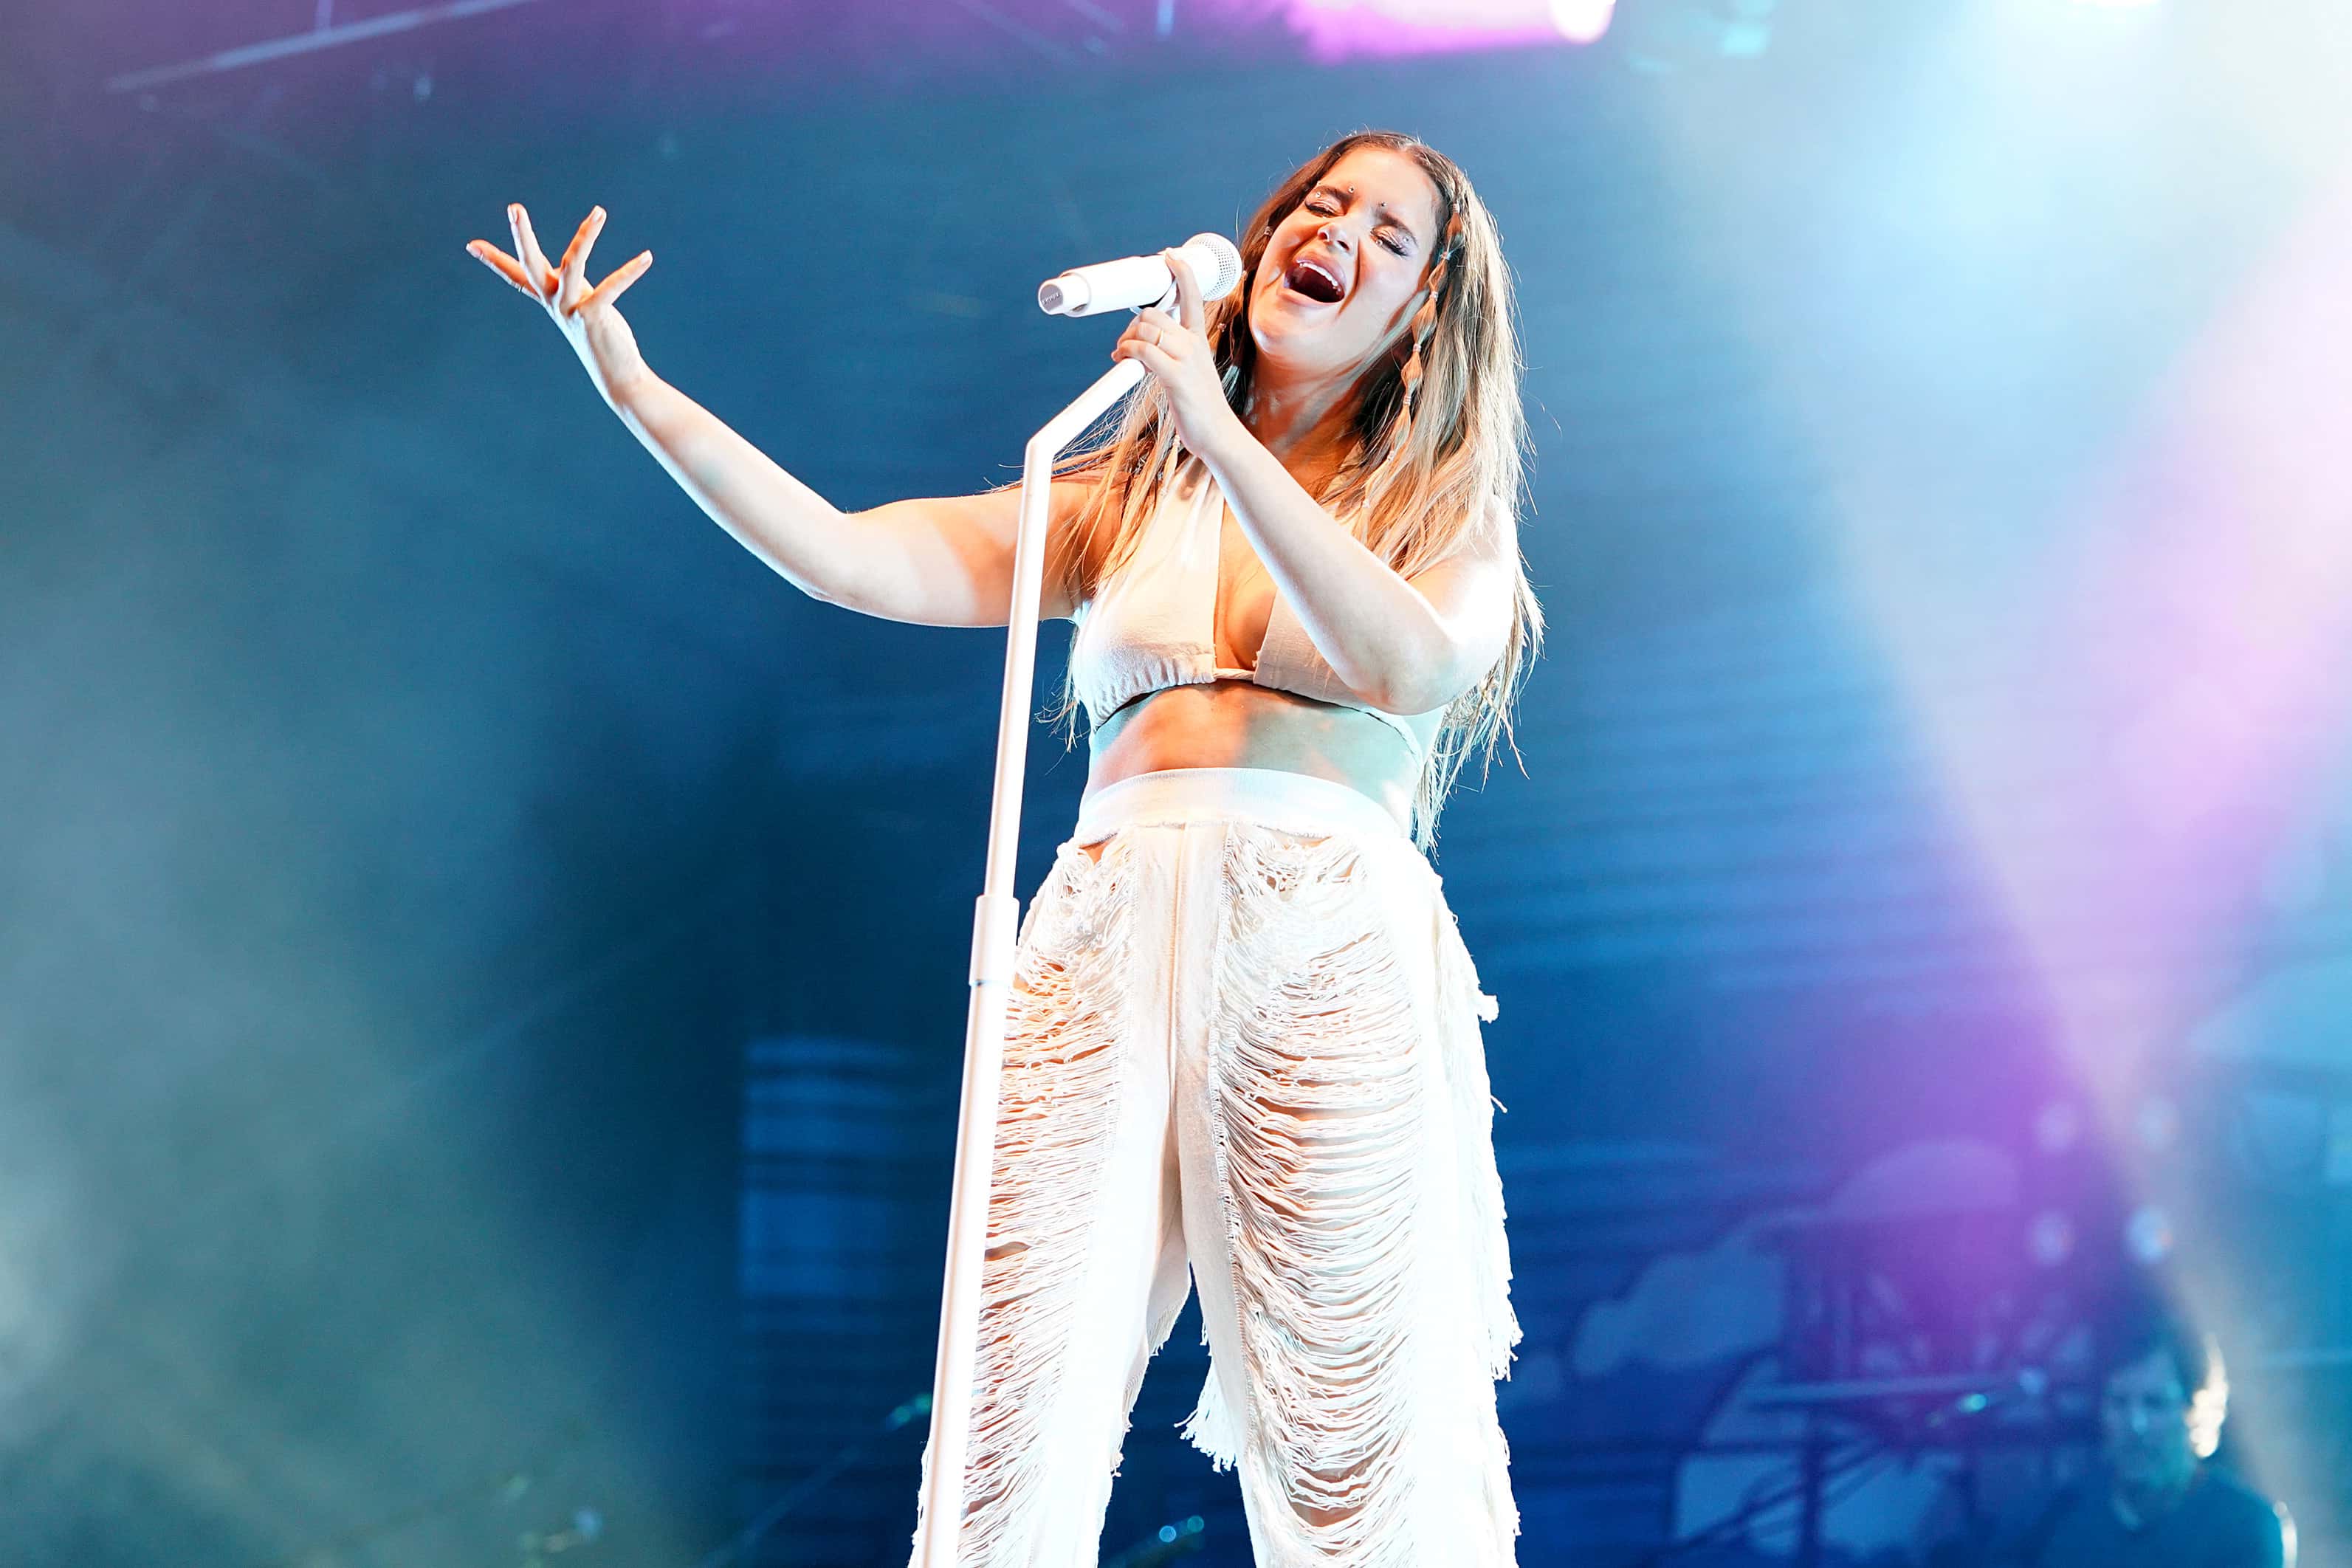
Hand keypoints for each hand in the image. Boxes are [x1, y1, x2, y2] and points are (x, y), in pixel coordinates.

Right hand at [467, 203, 654, 407]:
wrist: (617, 374)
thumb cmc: (600, 335)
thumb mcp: (579, 302)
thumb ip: (569, 283)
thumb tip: (564, 266)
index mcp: (549, 298)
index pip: (515, 276)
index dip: (493, 260)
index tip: (470, 244)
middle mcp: (554, 303)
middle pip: (530, 264)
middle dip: (522, 235)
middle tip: (514, 207)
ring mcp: (570, 309)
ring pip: (573, 265)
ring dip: (586, 236)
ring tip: (599, 212)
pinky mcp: (593, 316)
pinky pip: (611, 287)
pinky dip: (630, 272)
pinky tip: (647, 257)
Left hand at [1111, 249, 1238, 456]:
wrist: (1219, 434)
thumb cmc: (1202, 407)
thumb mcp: (1191, 372)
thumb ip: (1172, 355)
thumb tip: (1144, 351)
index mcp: (1199, 340)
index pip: (1193, 296)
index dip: (1182, 272)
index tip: (1170, 256)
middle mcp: (1194, 344)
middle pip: (1153, 314)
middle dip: (1132, 325)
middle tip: (1125, 344)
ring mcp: (1186, 359)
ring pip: (1145, 329)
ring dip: (1125, 339)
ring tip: (1123, 355)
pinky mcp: (1176, 377)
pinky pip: (1144, 351)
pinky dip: (1127, 351)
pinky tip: (1123, 360)